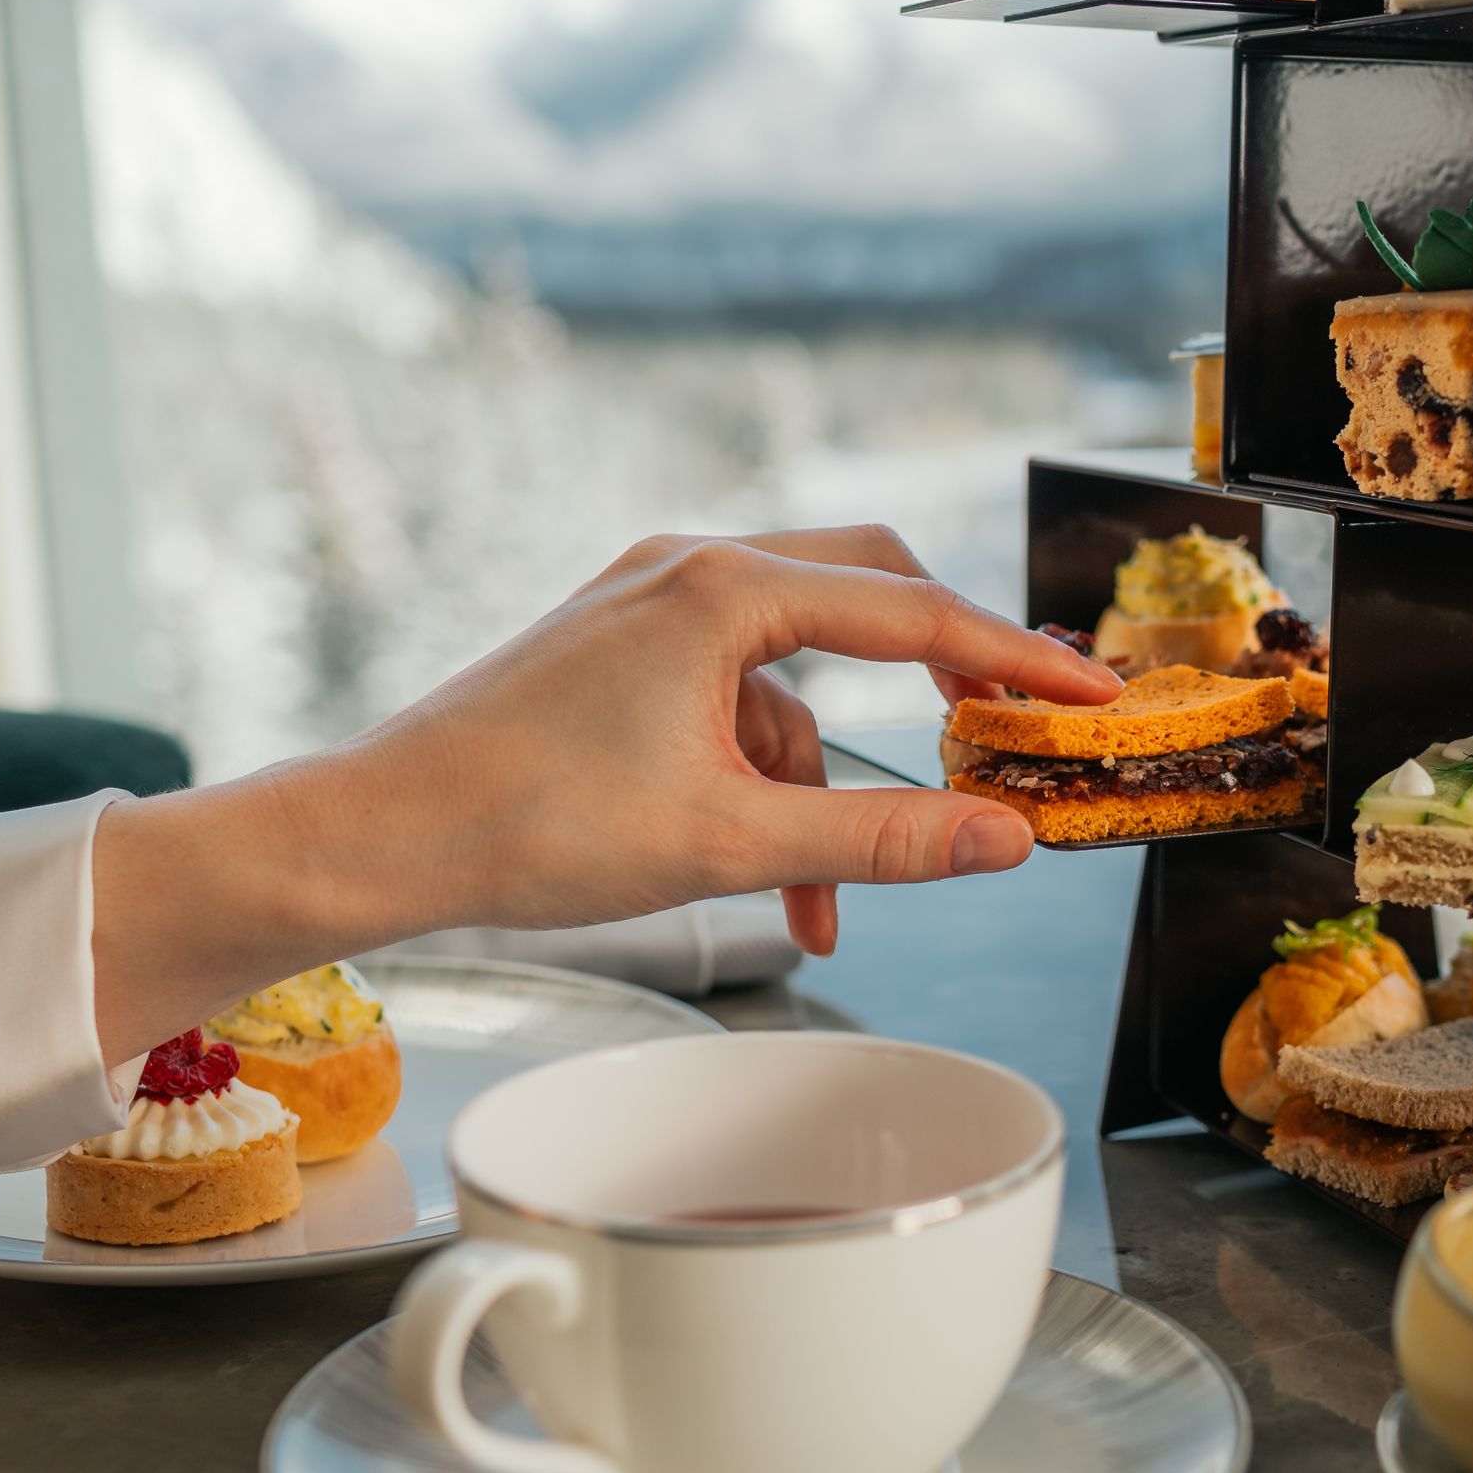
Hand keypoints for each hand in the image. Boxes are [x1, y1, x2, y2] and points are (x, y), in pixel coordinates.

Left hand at [91, 526, 1119, 1060]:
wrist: (379, 835)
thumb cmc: (527, 824)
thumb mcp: (728, 842)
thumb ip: (880, 842)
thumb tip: (1002, 838)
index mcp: (721, 589)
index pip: (913, 614)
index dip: (1016, 660)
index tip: (1093, 691)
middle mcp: (688, 570)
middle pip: (866, 598)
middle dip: (937, 679)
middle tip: (1004, 734)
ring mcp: (650, 606)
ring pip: (792, 677)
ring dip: (823, 785)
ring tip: (818, 902)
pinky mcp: (622, 651)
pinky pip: (732, 703)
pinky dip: (762, 783)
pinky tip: (761, 875)